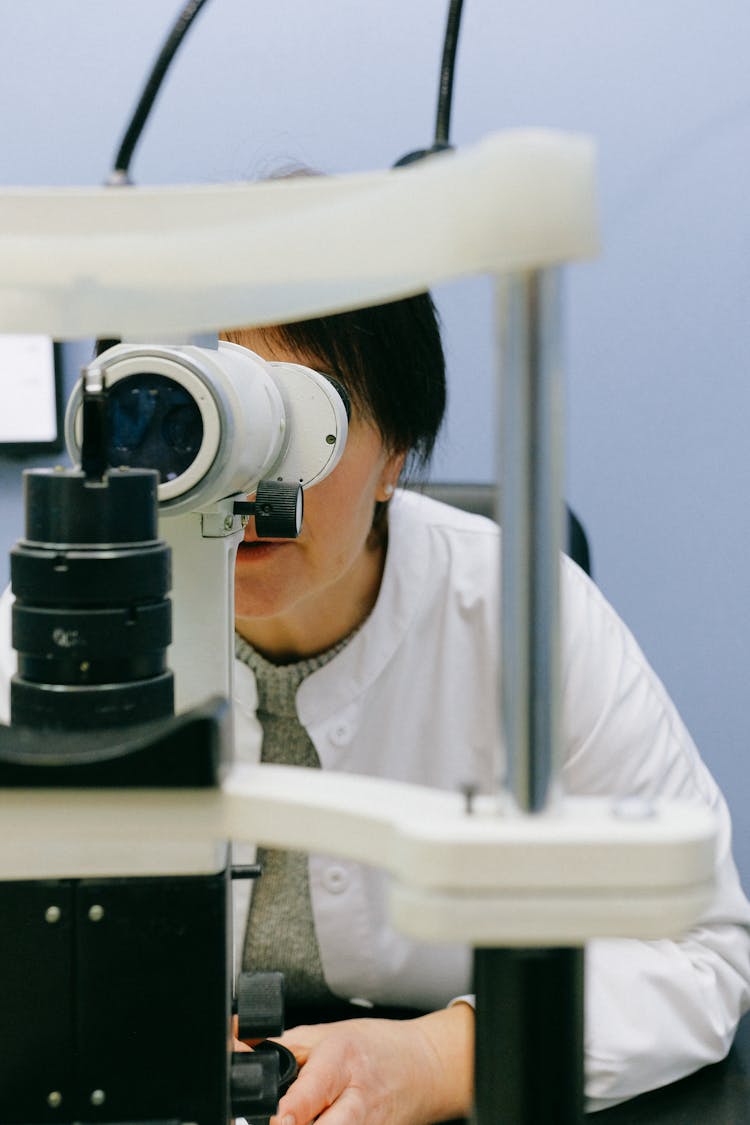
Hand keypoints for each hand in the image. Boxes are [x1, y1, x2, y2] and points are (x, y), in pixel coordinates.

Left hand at [267, 1003, 473, 1124]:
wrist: (424, 1068)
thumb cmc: (372, 1048)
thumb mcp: (326, 1036)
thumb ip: (282, 1047)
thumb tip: (238, 1046)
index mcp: (341, 1061)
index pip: (311, 1092)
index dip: (289, 1113)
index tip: (277, 1119)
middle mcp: (357, 1101)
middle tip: (282, 1124)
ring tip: (294, 1123)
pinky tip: (321, 1124)